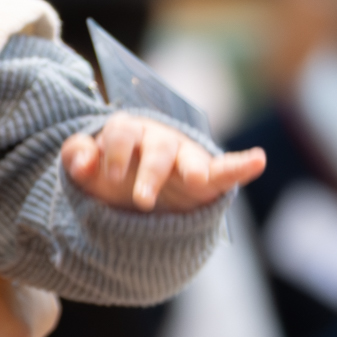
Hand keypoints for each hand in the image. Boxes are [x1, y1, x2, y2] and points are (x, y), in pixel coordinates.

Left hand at [62, 114, 263, 212]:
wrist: (133, 204)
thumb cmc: (110, 178)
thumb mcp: (88, 172)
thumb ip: (78, 158)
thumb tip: (81, 157)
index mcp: (128, 134)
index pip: (121, 133)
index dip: (113, 153)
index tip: (107, 177)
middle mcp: (158, 141)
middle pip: (156, 148)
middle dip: (150, 172)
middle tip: (142, 200)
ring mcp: (185, 159)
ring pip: (189, 159)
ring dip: (192, 168)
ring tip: (195, 179)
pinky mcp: (208, 180)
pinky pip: (227, 170)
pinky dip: (243, 165)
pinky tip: (258, 160)